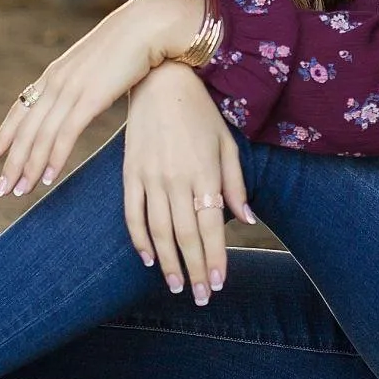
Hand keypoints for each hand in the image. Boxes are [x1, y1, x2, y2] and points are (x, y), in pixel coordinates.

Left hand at [0, 0, 204, 197]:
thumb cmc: (127, 47)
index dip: (2, 137)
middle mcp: (55, 82)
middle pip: (24, 129)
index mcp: (53, 75)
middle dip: (9, 161)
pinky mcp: (90, 97)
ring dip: (27, 167)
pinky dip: (53, 158)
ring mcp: (71, 89)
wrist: (147, 26)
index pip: (19, 111)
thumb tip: (77, 100)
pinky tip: (46, 178)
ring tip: (18, 191)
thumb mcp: (93, 66)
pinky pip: (65, 134)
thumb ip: (80, 83)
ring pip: (40, 136)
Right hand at [121, 60, 253, 304]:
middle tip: (199, 297)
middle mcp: (177, 179)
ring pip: (159, 231)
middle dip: (194, 270)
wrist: (161, 81)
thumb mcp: (227, 143)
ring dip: (168, 262)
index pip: (211, 227)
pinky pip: (132, 214)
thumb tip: (248, 220)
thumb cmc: (201, 113)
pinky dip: (139, 239)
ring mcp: (151, 177)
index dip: (214, 259)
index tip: (217, 285)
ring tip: (176, 285)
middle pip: (185, 236)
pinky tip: (148, 258)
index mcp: (205, 173)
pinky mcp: (130, 173)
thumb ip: (236, 183)